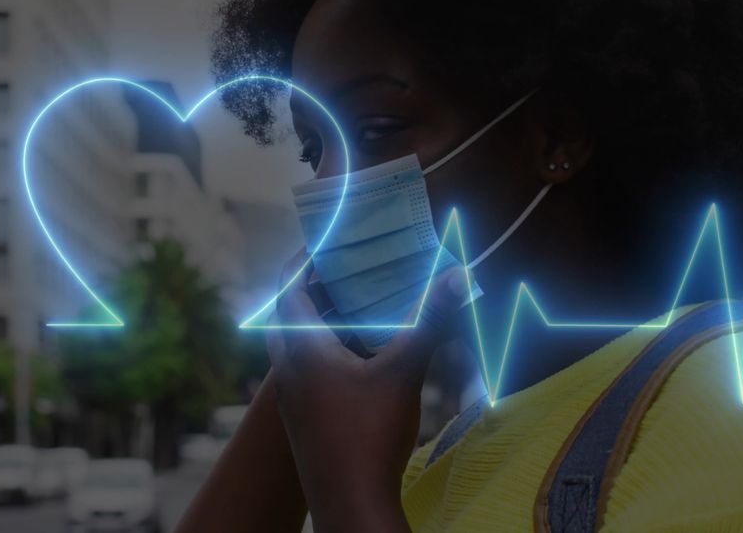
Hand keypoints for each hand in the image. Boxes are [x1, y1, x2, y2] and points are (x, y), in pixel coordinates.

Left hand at [267, 250, 468, 531]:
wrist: (350, 504)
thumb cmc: (369, 435)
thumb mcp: (403, 372)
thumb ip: (428, 320)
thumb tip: (456, 275)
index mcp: (300, 349)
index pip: (288, 287)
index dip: (305, 258)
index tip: (328, 238)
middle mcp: (286, 368)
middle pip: (290, 311)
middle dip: (316, 286)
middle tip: (346, 267)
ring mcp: (292, 395)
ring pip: (298, 341)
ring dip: (323, 319)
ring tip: (359, 302)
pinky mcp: (303, 415)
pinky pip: (307, 366)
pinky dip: (328, 347)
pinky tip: (362, 353)